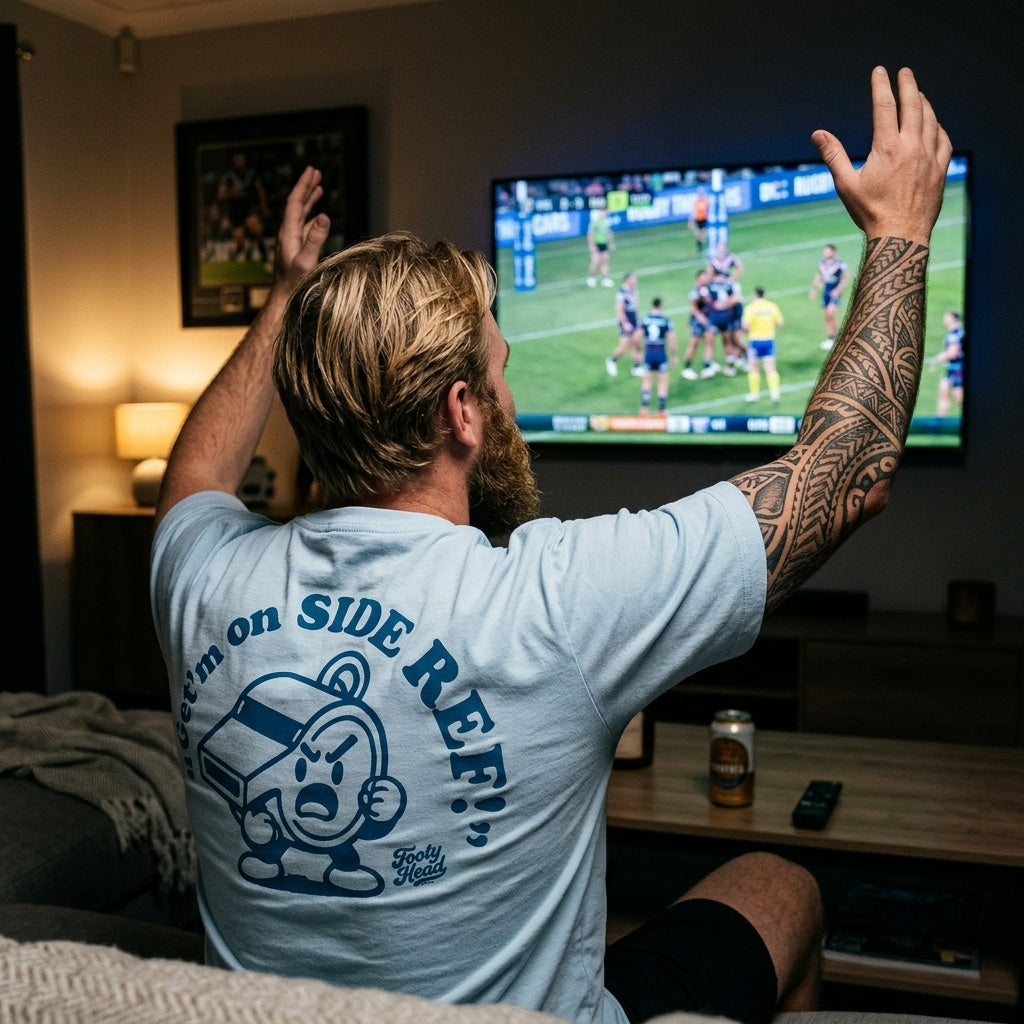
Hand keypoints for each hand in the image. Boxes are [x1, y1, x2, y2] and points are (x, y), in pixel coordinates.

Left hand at [273, 165, 331, 296]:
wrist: (284, 299)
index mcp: (288, 232)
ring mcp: (292, 241)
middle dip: (306, 187)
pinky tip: (318, 216)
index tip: (312, 171)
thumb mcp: (306, 261)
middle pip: (296, 204)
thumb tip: (324, 215)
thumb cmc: (296, 283)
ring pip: (300, 214)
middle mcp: (288, 233)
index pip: (295, 202)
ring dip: (309, 200)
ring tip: (318, 188)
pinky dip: (312, 216)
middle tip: (315, 172)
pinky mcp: (296, 249)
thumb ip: (315, 238)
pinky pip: (305, 226)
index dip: (303, 186)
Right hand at [811, 67, 951, 244]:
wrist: (901, 235)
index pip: (885, 106)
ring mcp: (930, 157)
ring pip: (931, 120)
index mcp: (888, 147)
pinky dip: (938, 127)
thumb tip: (818, 134)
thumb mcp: (846, 184)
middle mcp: (912, 146)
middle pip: (914, 105)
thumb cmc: (870, 213)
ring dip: (924, 103)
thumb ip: (833, 155)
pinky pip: (944, 139)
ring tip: (919, 94)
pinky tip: (935, 124)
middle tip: (904, 72)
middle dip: (908, 85)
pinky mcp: (940, 169)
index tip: (879, 71)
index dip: (881, 86)